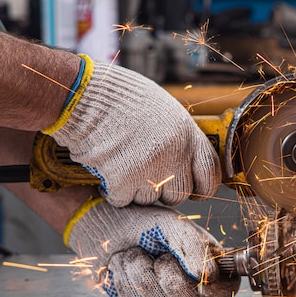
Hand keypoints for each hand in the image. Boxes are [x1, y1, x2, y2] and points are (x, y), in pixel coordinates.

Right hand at [44, 55, 219, 206]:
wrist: (85, 96)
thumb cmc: (123, 99)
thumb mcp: (165, 111)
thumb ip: (181, 137)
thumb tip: (190, 161)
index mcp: (189, 135)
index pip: (210, 174)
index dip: (203, 187)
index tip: (196, 191)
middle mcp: (175, 155)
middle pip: (180, 194)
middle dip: (165, 191)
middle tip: (148, 177)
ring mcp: (151, 170)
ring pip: (151, 199)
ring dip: (137, 189)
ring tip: (123, 164)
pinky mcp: (124, 182)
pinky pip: (123, 200)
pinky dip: (113, 191)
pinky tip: (107, 170)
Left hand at [66, 197, 238, 296]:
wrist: (105, 225)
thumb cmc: (144, 222)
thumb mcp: (174, 227)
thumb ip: (196, 249)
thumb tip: (209, 275)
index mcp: (206, 262)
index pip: (227, 288)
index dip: (219, 289)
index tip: (204, 281)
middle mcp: (188, 283)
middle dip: (172, 277)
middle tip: (161, 257)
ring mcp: (162, 296)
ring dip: (143, 272)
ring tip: (136, 253)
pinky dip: (125, 280)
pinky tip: (124, 265)